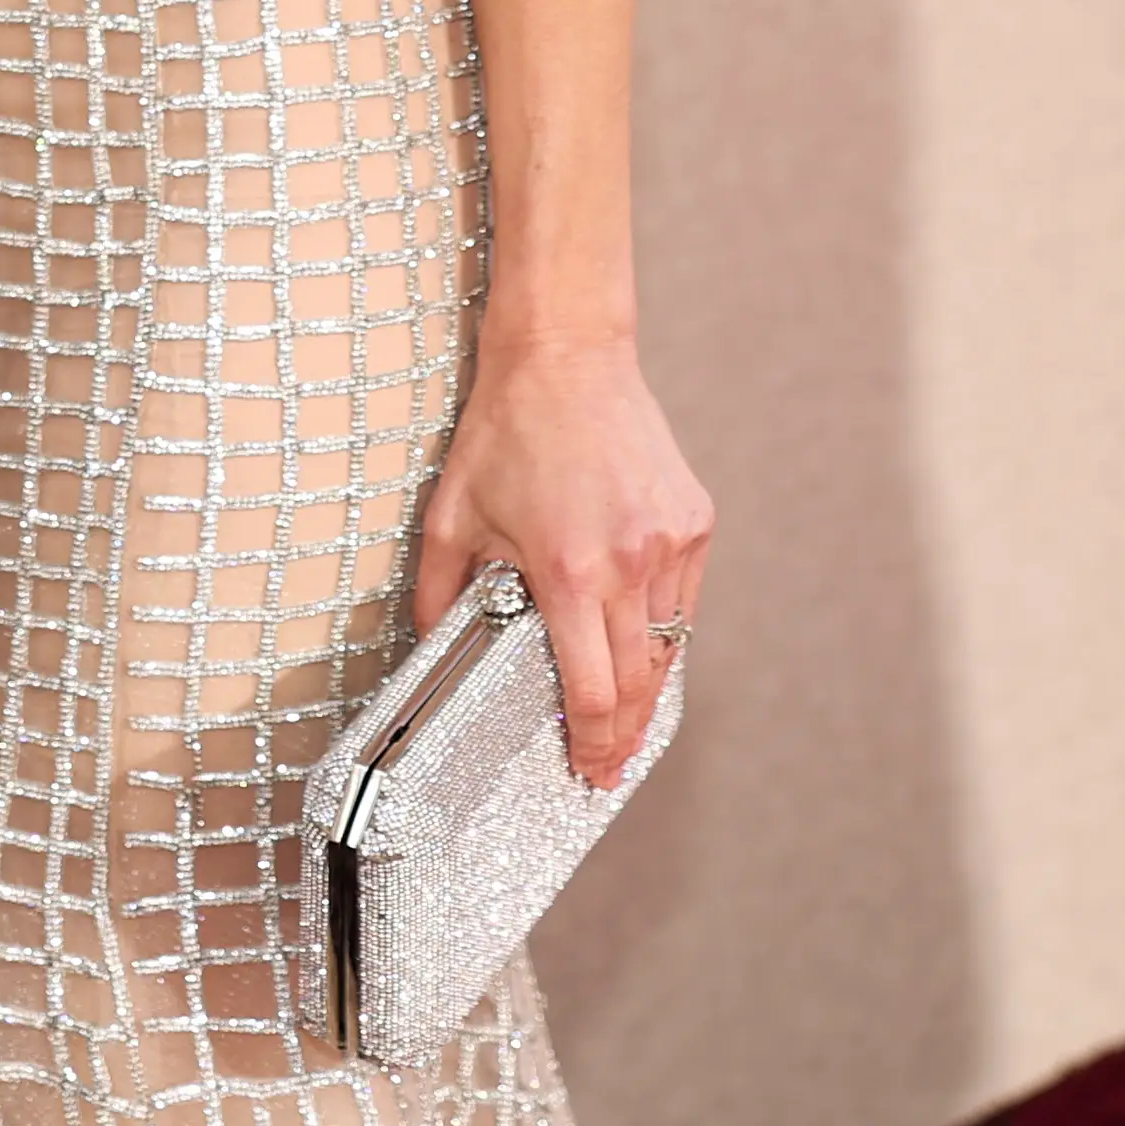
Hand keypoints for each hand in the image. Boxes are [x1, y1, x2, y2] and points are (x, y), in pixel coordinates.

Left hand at [417, 324, 711, 787]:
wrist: (567, 356)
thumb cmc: (507, 430)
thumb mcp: (450, 515)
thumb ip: (437, 592)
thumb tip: (430, 646)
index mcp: (568, 570)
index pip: (590, 689)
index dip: (591, 742)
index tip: (587, 768)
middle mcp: (628, 562)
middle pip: (638, 684)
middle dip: (624, 736)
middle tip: (609, 766)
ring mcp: (670, 542)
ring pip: (668, 644)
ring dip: (648, 688)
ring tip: (627, 718)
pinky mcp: (694, 522)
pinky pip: (682, 599)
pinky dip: (664, 629)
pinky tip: (642, 647)